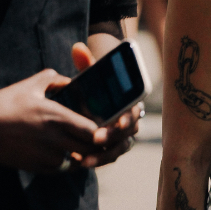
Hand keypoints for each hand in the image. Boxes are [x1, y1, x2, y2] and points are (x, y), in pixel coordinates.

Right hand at [0, 68, 101, 172]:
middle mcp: (54, 139)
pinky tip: (61, 153)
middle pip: (89, 150)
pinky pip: (59, 169)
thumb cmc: (6, 103)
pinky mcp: (36, 167)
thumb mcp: (31, 85)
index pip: (93, 131)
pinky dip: (64, 163)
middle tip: (97, 140)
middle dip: (95, 146)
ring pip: (75, 162)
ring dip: (80, 156)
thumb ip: (55, 79)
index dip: (101, 132)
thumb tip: (70, 81)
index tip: (100, 127)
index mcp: (57, 117)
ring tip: (79, 147)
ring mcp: (45, 156)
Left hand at [68, 42, 140, 166]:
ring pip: (117, 149)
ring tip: (83, 160)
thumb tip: (77, 48)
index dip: (128, 118)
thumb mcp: (93, 71)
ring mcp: (120, 136)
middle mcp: (129, 120)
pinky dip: (95, 160)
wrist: (97, 95)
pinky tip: (78, 161)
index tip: (119, 122)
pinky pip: (107, 156)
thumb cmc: (98, 82)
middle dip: (112, 139)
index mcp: (130, 102)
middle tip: (96, 140)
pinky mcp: (110, 146)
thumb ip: (86, 61)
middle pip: (126, 134)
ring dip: (102, 156)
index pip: (134, 112)